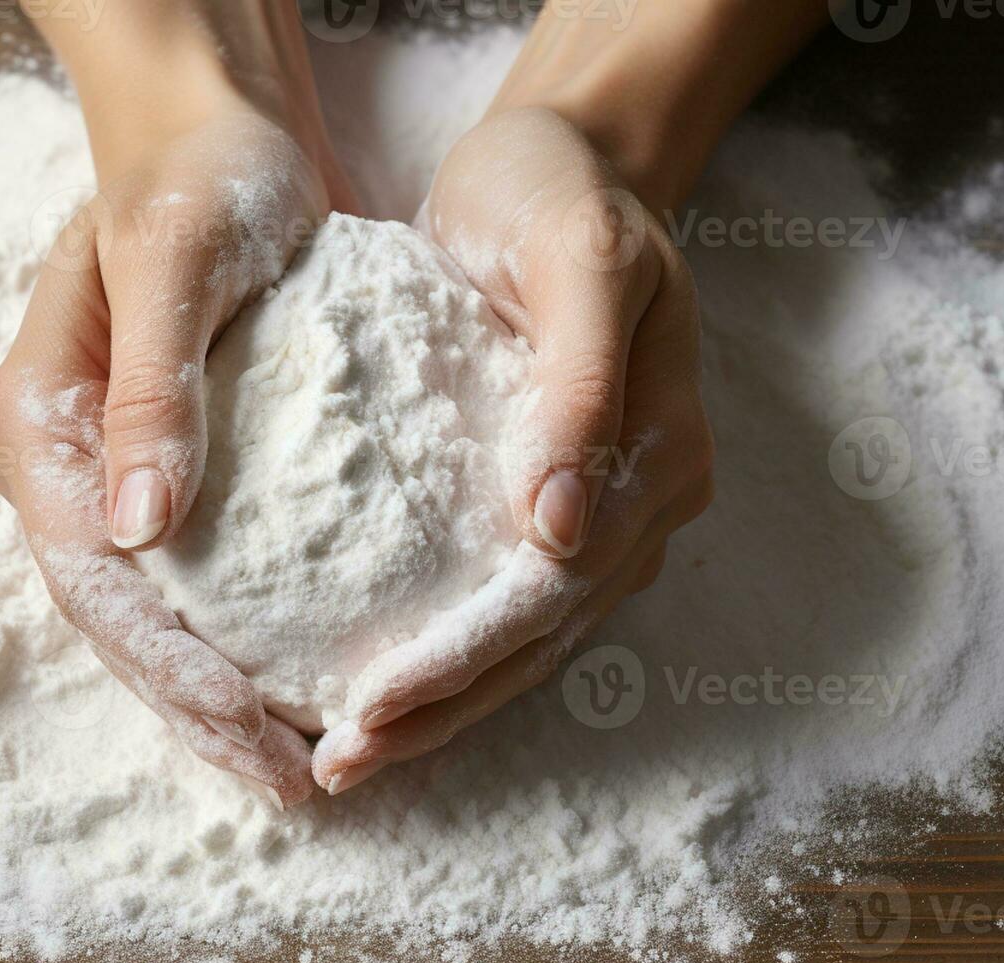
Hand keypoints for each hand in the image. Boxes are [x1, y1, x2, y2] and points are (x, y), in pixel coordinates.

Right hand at [0, 94, 355, 806]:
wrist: (211, 134)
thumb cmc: (195, 179)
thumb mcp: (175, 263)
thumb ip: (150, 388)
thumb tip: (138, 526)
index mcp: (34, 421)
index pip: (91, 572)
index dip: (166, 656)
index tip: (245, 715)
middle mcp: (54, 461)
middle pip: (114, 617)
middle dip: (192, 707)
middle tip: (285, 778)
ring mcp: (101, 472)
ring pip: (145, 617)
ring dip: (210, 697)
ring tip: (290, 766)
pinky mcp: (159, 471)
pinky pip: (187, 583)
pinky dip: (232, 644)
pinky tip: (288, 690)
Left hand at [312, 108, 714, 794]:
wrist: (565, 161)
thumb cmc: (562, 196)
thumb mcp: (580, 260)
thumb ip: (582, 387)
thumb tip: (560, 531)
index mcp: (661, 453)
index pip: (554, 589)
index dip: (467, 657)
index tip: (374, 704)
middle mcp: (643, 500)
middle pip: (541, 636)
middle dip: (444, 707)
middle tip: (342, 760)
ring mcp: (606, 507)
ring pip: (528, 637)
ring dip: (445, 702)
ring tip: (351, 752)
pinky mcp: (555, 497)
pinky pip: (505, 595)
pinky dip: (450, 649)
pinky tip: (382, 686)